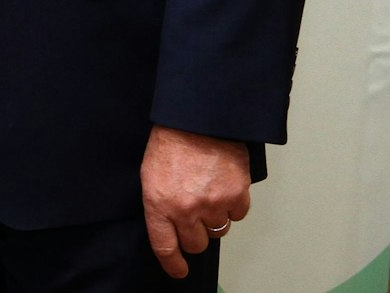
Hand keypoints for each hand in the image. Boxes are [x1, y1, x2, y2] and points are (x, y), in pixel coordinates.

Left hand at [141, 125, 250, 277]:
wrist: (197, 120)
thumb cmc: (171, 142)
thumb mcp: (150, 176)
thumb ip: (160, 205)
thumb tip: (171, 227)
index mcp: (159, 204)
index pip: (165, 247)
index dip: (173, 264)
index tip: (178, 270)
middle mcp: (186, 209)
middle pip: (196, 243)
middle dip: (196, 235)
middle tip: (196, 216)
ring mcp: (213, 204)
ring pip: (219, 230)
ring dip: (215, 218)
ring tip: (208, 192)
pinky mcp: (236, 195)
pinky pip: (238, 215)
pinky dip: (233, 205)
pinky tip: (223, 186)